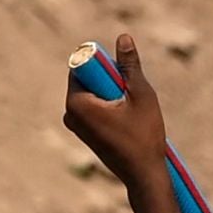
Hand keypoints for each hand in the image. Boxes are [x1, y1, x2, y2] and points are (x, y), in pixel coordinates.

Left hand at [61, 34, 186, 212]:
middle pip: (89, 78)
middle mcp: (69, 113)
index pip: (83, 65)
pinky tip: (126, 122)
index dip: (107, 66)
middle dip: (111, 80)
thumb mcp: (140, 95)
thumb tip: (123, 37)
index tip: (123, 83)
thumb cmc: (143, 136)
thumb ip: (129, 65)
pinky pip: (96, 105)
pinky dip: (111, 105)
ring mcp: (75, 124)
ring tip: (129, 114)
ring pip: (95, 92)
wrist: (143, 175)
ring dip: (113, 93)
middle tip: (130, 99)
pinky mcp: (84, 132)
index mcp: (76, 102)